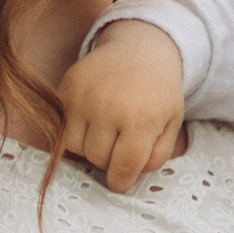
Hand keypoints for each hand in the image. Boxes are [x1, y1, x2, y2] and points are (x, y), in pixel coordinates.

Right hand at [59, 19, 187, 192]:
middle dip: (108, 160)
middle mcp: (109, 108)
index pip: (124, 165)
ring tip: (105, 133)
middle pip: (97, 158)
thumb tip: (129, 176)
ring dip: (89, 148)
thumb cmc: (158, 92)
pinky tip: (91, 122)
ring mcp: (83, 97)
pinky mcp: (66, 89)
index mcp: (141, 118)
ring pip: (75, 147)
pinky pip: (61, 128)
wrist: (139, 50)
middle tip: (119, 146)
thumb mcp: (171, 123)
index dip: (120, 181)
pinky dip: (74, 133)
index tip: (120, 183)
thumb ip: (157, 155)